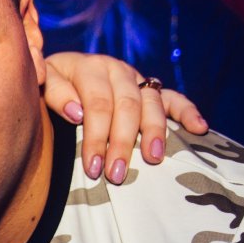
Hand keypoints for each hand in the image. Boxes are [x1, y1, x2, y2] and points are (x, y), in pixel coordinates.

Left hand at [43, 52, 207, 183]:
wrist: (56, 74)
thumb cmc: (47, 88)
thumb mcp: (42, 84)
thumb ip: (53, 92)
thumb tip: (76, 113)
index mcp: (88, 67)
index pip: (96, 104)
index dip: (95, 136)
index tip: (93, 168)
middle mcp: (115, 69)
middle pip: (126, 106)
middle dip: (122, 143)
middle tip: (116, 175)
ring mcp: (136, 78)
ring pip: (150, 103)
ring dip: (154, 132)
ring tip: (153, 159)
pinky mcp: (150, 89)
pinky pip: (173, 98)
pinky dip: (188, 112)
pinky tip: (200, 128)